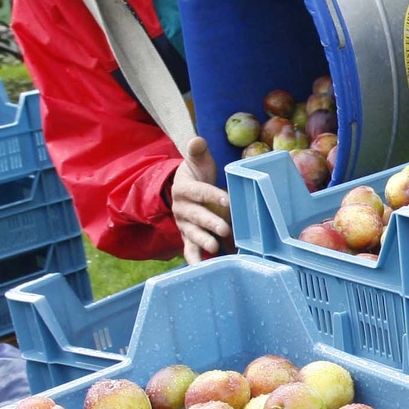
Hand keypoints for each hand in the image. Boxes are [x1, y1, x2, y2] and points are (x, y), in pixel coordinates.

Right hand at [171, 136, 233, 260]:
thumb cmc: (196, 174)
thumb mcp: (197, 161)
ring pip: (192, 234)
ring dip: (203, 241)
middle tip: (225, 228)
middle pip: (196, 216)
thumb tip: (197, 140)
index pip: (198, 192)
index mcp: (184, 189)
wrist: (185, 190)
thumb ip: (197, 151)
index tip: (226, 198)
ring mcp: (184, 225)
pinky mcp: (188, 237)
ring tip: (215, 248)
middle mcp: (181, 209)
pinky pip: (189, 249)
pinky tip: (200, 269)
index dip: (211, 195)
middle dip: (210, 222)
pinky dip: (194, 259)